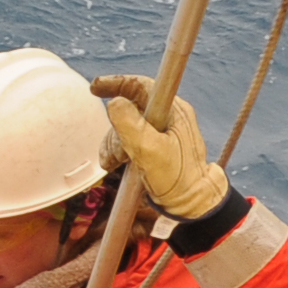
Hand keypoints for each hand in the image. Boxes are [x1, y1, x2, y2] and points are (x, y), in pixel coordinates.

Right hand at [94, 77, 229, 223]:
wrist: (192, 204)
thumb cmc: (177, 179)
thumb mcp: (150, 150)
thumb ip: (131, 124)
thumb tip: (115, 102)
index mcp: (173, 111)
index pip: (141, 86)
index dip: (117, 83)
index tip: (95, 88)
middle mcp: (168, 116)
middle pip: (129, 109)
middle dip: (114, 129)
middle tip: (114, 153)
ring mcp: (162, 131)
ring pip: (125, 126)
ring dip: (114, 144)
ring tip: (113, 163)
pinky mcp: (155, 145)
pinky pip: (129, 139)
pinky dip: (118, 150)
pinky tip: (114, 164)